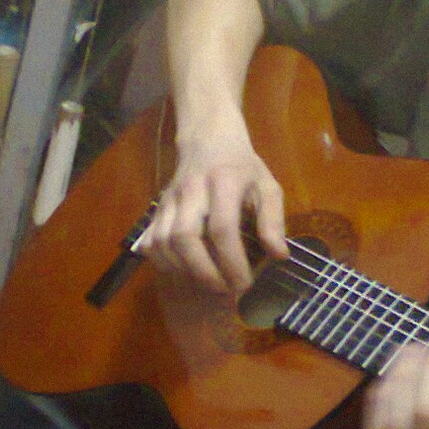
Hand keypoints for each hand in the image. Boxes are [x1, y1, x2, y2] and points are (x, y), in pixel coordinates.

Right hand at [140, 134, 285, 296]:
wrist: (208, 138)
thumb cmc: (242, 166)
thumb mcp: (267, 186)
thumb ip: (273, 221)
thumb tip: (279, 256)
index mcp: (223, 182)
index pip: (222, 228)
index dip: (232, 261)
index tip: (245, 284)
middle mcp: (191, 190)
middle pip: (184, 237)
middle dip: (203, 271)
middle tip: (224, 290)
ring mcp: (169, 199)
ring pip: (162, 241)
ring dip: (183, 270)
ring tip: (207, 282)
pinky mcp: (157, 207)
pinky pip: (150, 240)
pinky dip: (162, 262)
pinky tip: (183, 270)